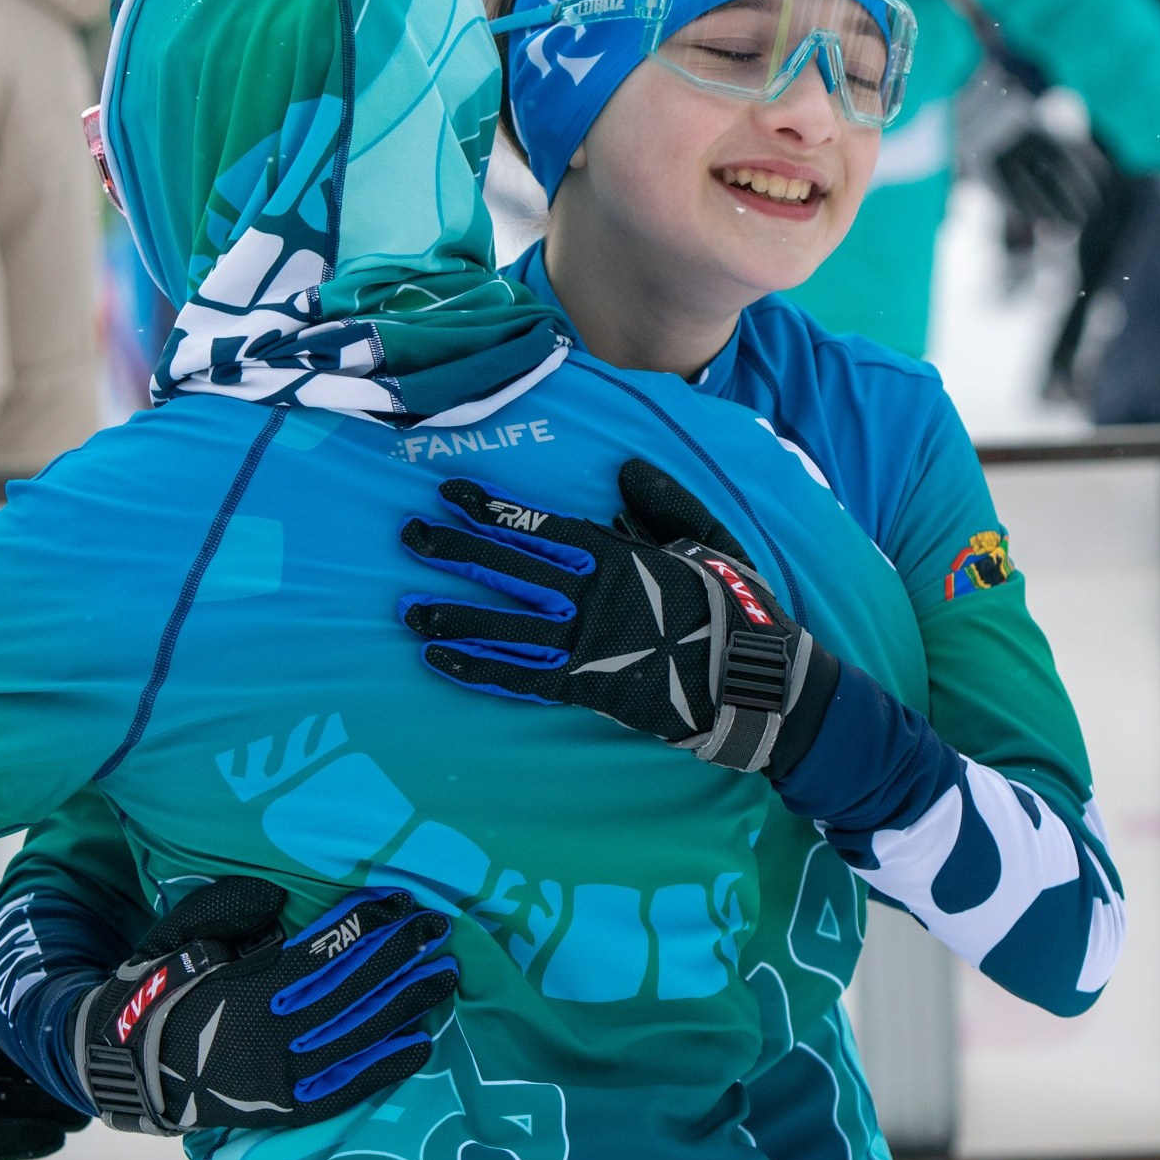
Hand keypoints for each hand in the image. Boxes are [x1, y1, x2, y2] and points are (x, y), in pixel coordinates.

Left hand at [0, 929, 88, 1159]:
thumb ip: (6, 947)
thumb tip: (39, 933)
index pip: (27, 1035)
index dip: (63, 1038)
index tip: (95, 1041)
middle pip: (25, 1077)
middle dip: (63, 1083)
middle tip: (98, 1083)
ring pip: (12, 1108)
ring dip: (51, 1113)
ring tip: (85, 1114)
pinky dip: (20, 1139)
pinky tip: (55, 1136)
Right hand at [72, 878, 455, 1135]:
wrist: (128, 1068)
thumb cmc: (159, 989)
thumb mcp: (179, 935)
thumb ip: (228, 908)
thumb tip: (281, 893)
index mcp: (246, 989)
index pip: (322, 951)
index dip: (366, 924)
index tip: (401, 899)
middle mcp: (272, 1035)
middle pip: (352, 989)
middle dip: (401, 954)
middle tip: (440, 928)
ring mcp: (282, 1077)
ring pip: (359, 1035)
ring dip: (408, 1002)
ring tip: (446, 974)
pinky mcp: (287, 1108)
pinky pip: (348, 1087)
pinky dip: (387, 1066)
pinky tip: (422, 1041)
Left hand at [399, 458, 841, 775]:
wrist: (753, 681)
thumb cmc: (735, 608)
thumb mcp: (708, 540)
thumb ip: (665, 503)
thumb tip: (625, 470)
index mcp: (618, 555)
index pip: (539, 527)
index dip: (491, 509)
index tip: (450, 494)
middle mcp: (591, 595)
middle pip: (507, 569)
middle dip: (454, 551)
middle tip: (408, 536)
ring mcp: (584, 644)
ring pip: (503, 625)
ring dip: (451, 616)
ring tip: (407, 610)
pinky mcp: (585, 688)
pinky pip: (519, 677)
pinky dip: (476, 669)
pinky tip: (438, 661)